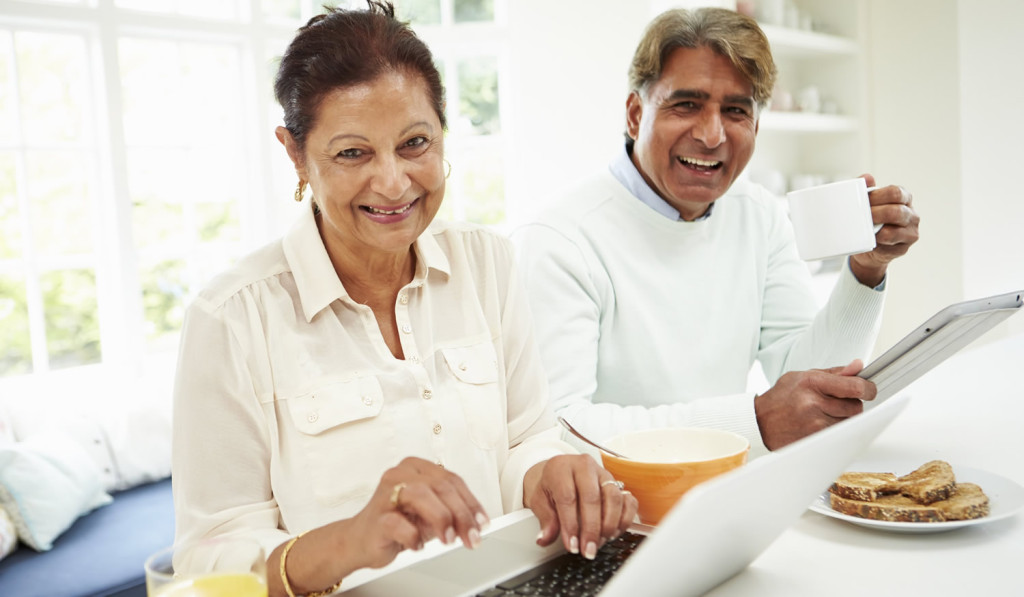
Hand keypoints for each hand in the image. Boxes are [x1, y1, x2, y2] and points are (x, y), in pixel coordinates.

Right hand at [349, 456, 488, 569]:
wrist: (361, 540)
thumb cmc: (397, 522)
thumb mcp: (430, 513)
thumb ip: (452, 511)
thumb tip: (477, 522)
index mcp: (416, 467)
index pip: (451, 479)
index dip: (471, 502)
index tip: (482, 523)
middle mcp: (400, 474)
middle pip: (440, 486)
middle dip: (461, 514)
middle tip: (470, 536)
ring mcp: (386, 493)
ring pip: (421, 495)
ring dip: (441, 519)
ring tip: (448, 539)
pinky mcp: (376, 516)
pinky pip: (398, 524)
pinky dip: (414, 537)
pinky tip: (417, 545)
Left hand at [524, 454, 638, 559]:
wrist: (561, 472)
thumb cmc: (552, 486)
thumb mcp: (540, 500)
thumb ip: (545, 520)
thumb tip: (545, 538)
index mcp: (561, 468)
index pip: (567, 497)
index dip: (570, 524)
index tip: (572, 545)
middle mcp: (585, 467)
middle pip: (592, 498)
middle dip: (591, 529)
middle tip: (587, 549)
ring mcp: (604, 474)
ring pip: (613, 497)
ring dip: (609, 525)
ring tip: (599, 542)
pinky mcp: (618, 483)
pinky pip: (629, 500)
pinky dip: (624, 519)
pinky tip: (613, 533)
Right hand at [755, 360, 875, 450]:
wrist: (760, 422)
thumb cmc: (782, 397)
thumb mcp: (803, 376)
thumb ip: (834, 373)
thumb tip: (858, 366)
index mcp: (812, 382)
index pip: (854, 386)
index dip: (868, 388)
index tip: (869, 389)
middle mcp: (814, 403)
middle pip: (856, 407)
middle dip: (853, 404)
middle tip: (839, 402)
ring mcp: (814, 424)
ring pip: (850, 422)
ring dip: (844, 418)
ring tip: (826, 413)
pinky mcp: (815, 439)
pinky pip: (839, 434)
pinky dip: (836, 429)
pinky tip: (821, 423)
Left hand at [849, 173, 919, 287]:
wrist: (866, 246)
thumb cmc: (870, 220)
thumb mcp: (868, 203)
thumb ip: (866, 189)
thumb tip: (866, 178)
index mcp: (903, 198)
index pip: (896, 193)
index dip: (878, 196)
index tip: (864, 201)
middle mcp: (910, 214)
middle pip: (896, 211)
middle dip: (876, 214)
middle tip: (862, 217)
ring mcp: (910, 232)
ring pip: (894, 231)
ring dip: (876, 230)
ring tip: (864, 229)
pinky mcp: (903, 248)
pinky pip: (889, 246)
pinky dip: (877, 243)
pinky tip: (869, 240)